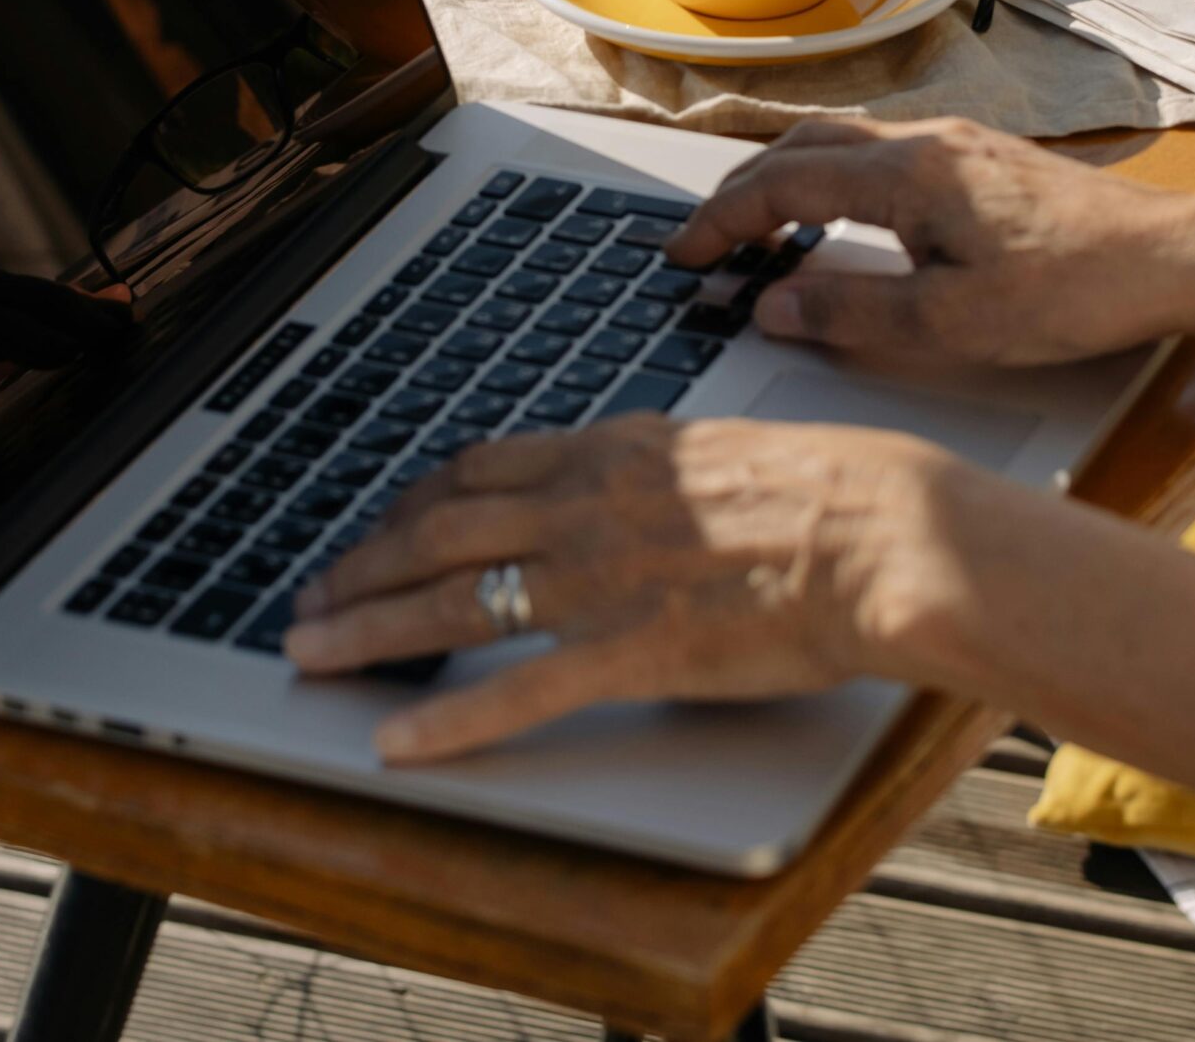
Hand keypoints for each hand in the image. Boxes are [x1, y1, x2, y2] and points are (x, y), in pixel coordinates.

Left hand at [284, 416, 974, 761]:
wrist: (883, 532)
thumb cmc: (832, 492)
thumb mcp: (724, 451)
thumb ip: (660, 470)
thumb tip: (640, 476)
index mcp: (612, 451)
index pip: (478, 469)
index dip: (411, 501)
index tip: (380, 524)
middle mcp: (587, 505)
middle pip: (439, 531)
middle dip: (362, 565)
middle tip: (311, 596)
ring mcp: (602, 579)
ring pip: (454, 601)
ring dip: (371, 629)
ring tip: (314, 655)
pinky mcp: (632, 652)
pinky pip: (519, 691)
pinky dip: (450, 722)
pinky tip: (401, 743)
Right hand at [664, 116, 1194, 366]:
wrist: (1176, 258)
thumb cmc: (1076, 291)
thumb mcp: (953, 322)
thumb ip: (852, 311)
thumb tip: (772, 305)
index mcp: (907, 173)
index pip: (782, 185)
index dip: (721, 222)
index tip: (682, 257)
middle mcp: (925, 141)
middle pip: (801, 147)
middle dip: (739, 193)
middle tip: (702, 242)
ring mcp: (956, 144)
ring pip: (840, 143)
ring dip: (784, 181)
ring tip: (754, 230)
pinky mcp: (980, 161)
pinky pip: (878, 153)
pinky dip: (830, 181)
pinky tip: (837, 219)